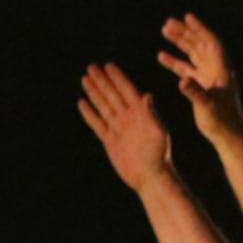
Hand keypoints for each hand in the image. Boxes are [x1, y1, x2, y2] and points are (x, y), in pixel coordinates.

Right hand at [78, 63, 171, 192]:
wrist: (150, 177)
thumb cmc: (160, 155)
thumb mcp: (159, 132)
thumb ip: (152, 114)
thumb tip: (147, 95)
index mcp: (142, 114)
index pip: (127, 91)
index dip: (118, 78)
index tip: (108, 65)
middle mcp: (129, 118)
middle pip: (112, 95)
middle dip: (102, 81)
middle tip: (92, 66)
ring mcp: (118, 128)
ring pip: (103, 106)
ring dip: (94, 92)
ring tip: (86, 78)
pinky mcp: (110, 140)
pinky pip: (97, 123)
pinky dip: (89, 113)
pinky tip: (82, 102)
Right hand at [156, 14, 242, 140]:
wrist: (227, 134)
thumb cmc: (222, 120)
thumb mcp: (208, 105)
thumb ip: (195, 92)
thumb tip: (182, 80)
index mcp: (222, 70)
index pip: (211, 43)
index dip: (201, 29)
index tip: (187, 17)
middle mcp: (216, 70)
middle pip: (200, 45)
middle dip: (186, 32)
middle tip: (168, 23)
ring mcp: (208, 78)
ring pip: (193, 54)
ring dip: (180, 42)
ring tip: (164, 30)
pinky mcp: (201, 87)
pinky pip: (186, 69)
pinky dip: (174, 62)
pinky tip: (161, 55)